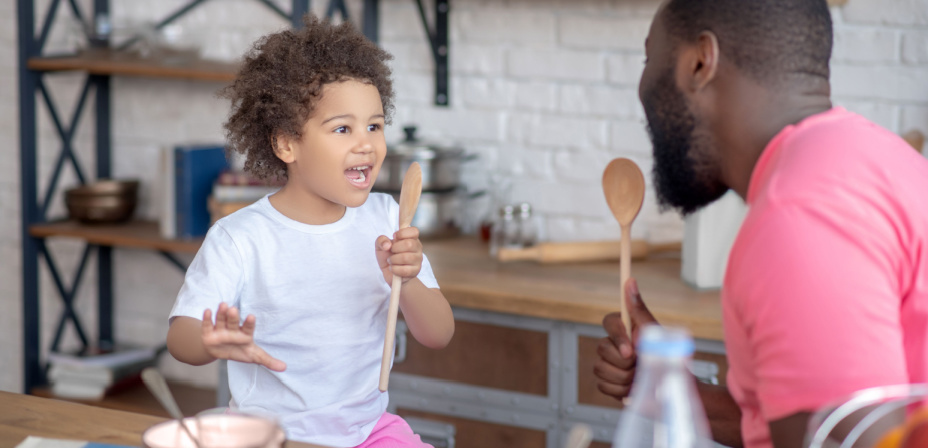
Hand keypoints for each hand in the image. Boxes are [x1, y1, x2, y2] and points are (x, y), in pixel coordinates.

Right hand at [201, 302, 286, 371]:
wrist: (220, 351)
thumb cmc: (239, 351)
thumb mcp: (254, 356)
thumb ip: (268, 360)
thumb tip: (285, 368)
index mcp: (245, 334)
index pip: (248, 328)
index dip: (249, 323)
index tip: (251, 317)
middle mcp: (233, 330)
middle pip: (233, 322)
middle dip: (234, 316)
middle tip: (234, 309)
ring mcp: (220, 330)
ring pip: (221, 320)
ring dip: (221, 313)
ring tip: (223, 305)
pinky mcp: (208, 333)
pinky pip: (208, 325)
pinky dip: (207, 319)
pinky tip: (208, 311)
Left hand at [375, 227, 422, 284]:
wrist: (389, 272)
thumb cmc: (387, 255)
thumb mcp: (380, 245)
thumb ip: (381, 240)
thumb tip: (387, 245)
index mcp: (412, 238)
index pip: (414, 231)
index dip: (402, 233)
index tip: (394, 237)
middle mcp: (417, 248)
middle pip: (409, 244)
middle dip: (395, 248)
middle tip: (392, 251)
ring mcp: (418, 260)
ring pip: (406, 258)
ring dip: (393, 259)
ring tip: (391, 260)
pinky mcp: (415, 271)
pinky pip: (404, 270)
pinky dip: (394, 269)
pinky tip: (393, 268)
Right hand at [594, 278, 657, 400]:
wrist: (671, 386)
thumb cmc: (665, 357)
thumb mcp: (654, 332)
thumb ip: (638, 308)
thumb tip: (630, 281)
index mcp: (624, 328)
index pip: (608, 322)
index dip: (617, 337)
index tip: (630, 351)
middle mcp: (613, 343)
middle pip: (601, 348)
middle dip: (624, 363)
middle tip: (641, 365)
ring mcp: (607, 363)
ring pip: (600, 368)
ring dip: (624, 378)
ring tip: (640, 377)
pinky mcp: (607, 381)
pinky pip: (603, 385)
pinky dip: (619, 390)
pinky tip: (633, 388)